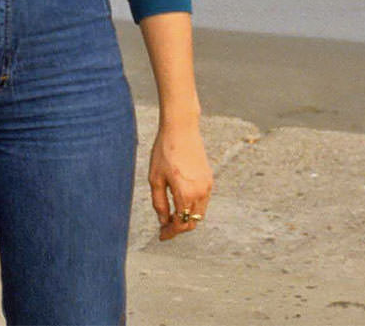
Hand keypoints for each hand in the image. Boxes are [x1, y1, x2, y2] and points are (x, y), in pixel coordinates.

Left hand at [148, 123, 212, 240]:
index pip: (180, 224)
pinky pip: (203, 201)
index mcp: (185, 194)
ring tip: (171, 215)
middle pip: (192, 223)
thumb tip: (163, 220)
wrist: (181, 128)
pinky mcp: (209, 178)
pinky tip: (181, 202)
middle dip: (178, 228)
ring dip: (187, 218)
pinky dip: (193, 207)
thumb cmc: (164, 151)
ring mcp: (207, 185)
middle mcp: (200, 192)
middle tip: (164, 227)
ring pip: (199, 213)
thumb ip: (159, 202)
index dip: (170, 233)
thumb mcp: (155, 178)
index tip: (161, 236)